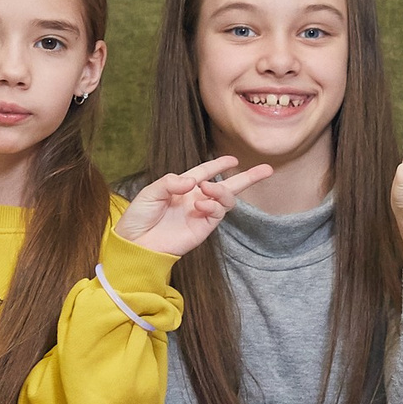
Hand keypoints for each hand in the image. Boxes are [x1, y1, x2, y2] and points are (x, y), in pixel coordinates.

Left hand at [116, 156, 273, 257]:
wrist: (136, 244)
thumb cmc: (139, 217)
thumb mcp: (150, 193)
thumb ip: (170, 183)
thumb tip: (193, 182)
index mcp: (182, 187)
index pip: (205, 172)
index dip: (219, 164)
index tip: (234, 159)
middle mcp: (195, 199)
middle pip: (227, 186)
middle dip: (247, 178)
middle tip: (266, 170)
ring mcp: (200, 214)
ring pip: (226, 199)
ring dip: (222, 190)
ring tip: (209, 189)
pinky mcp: (202, 229)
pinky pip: (217, 214)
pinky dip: (213, 206)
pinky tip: (201, 205)